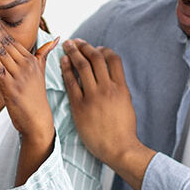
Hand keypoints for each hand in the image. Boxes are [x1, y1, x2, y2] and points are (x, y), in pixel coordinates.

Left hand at [0, 4, 58, 146]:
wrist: (38, 121)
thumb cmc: (36, 98)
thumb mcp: (41, 73)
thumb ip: (44, 54)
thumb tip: (58, 37)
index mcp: (30, 60)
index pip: (12, 38)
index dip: (0, 24)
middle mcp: (26, 65)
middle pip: (6, 41)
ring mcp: (19, 77)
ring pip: (3, 53)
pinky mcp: (12, 88)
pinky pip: (1, 70)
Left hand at [60, 38, 154, 189]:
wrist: (118, 149)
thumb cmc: (123, 130)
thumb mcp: (126, 104)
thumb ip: (118, 88)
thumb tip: (110, 76)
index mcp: (121, 87)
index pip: (113, 58)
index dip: (103, 50)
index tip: (95, 48)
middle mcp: (108, 88)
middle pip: (95, 58)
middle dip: (85, 46)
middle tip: (76, 41)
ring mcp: (93, 97)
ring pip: (82, 67)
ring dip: (73, 53)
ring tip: (67, 46)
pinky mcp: (80, 106)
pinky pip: (71, 83)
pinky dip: (66, 70)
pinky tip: (62, 62)